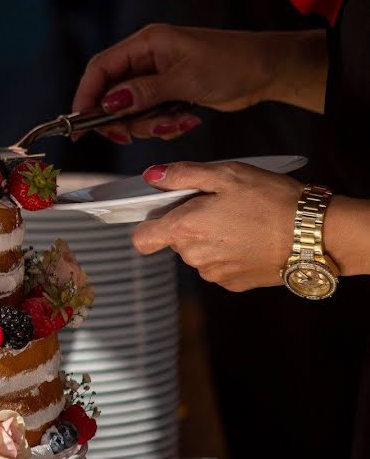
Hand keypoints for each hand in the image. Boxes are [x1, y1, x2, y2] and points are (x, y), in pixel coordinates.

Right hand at [73, 25, 326, 142]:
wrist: (267, 70)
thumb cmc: (233, 62)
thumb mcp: (185, 80)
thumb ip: (144, 92)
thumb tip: (110, 102)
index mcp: (147, 43)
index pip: (101, 68)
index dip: (86, 96)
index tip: (82, 123)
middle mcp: (147, 58)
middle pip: (112, 93)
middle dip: (122, 119)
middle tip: (132, 135)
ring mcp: (156, 76)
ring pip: (130, 109)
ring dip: (149, 125)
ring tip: (176, 123)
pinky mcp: (167, 92)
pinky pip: (149, 115)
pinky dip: (163, 125)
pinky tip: (185, 121)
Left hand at [131, 161, 302, 291]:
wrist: (315, 235)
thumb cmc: (271, 200)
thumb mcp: (226, 174)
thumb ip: (182, 175)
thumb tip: (151, 176)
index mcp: (184, 229)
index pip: (142, 239)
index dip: (150, 223)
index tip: (166, 211)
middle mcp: (194, 257)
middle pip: (175, 241)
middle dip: (190, 224)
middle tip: (219, 206)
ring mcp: (214, 274)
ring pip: (198, 254)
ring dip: (210, 239)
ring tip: (241, 222)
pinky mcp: (234, 284)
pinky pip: (219, 266)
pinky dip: (229, 253)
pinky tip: (251, 239)